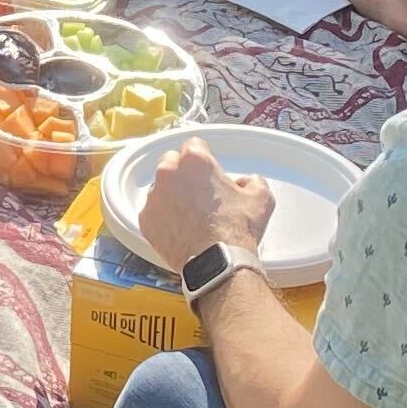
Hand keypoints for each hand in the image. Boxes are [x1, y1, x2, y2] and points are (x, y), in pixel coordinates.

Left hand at [132, 139, 273, 278]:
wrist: (217, 263)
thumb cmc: (236, 229)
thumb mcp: (261, 198)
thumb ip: (253, 181)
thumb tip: (246, 183)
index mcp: (194, 160)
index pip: (194, 144)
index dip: (204, 157)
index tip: (208, 170)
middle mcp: (168, 173)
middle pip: (172, 162)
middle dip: (184, 173)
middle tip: (199, 192)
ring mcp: (154, 196)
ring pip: (161, 187)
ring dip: (172, 194)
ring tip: (190, 214)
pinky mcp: (145, 219)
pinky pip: (153, 211)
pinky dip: (163, 216)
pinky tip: (180, 228)